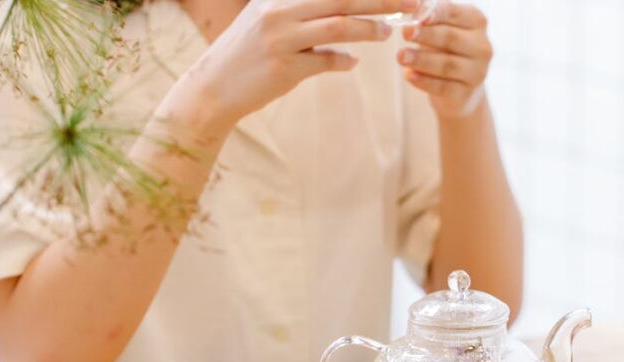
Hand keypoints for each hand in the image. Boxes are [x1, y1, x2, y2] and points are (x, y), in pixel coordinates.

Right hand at [186, 0, 418, 122]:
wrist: (211, 90)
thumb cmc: (243, 57)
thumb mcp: (266, 24)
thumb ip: (300, 17)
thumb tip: (337, 31)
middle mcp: (279, 11)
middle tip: (413, 2)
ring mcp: (280, 39)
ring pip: (338, 25)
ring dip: (369, 27)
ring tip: (389, 31)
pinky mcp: (283, 68)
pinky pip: (325, 61)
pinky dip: (342, 61)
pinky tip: (352, 62)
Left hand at [398, 0, 492, 118]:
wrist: (459, 91)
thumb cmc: (445, 51)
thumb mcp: (439, 29)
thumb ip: (428, 17)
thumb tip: (413, 7)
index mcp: (476, 22)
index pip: (454, 13)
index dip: (434, 13)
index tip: (416, 16)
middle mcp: (482, 46)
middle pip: (451, 38)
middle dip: (426, 35)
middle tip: (405, 33)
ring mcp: (477, 72)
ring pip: (447, 64)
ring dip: (422, 59)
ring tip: (401, 56)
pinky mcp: (466, 94)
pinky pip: (443, 87)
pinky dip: (424, 81)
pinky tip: (409, 75)